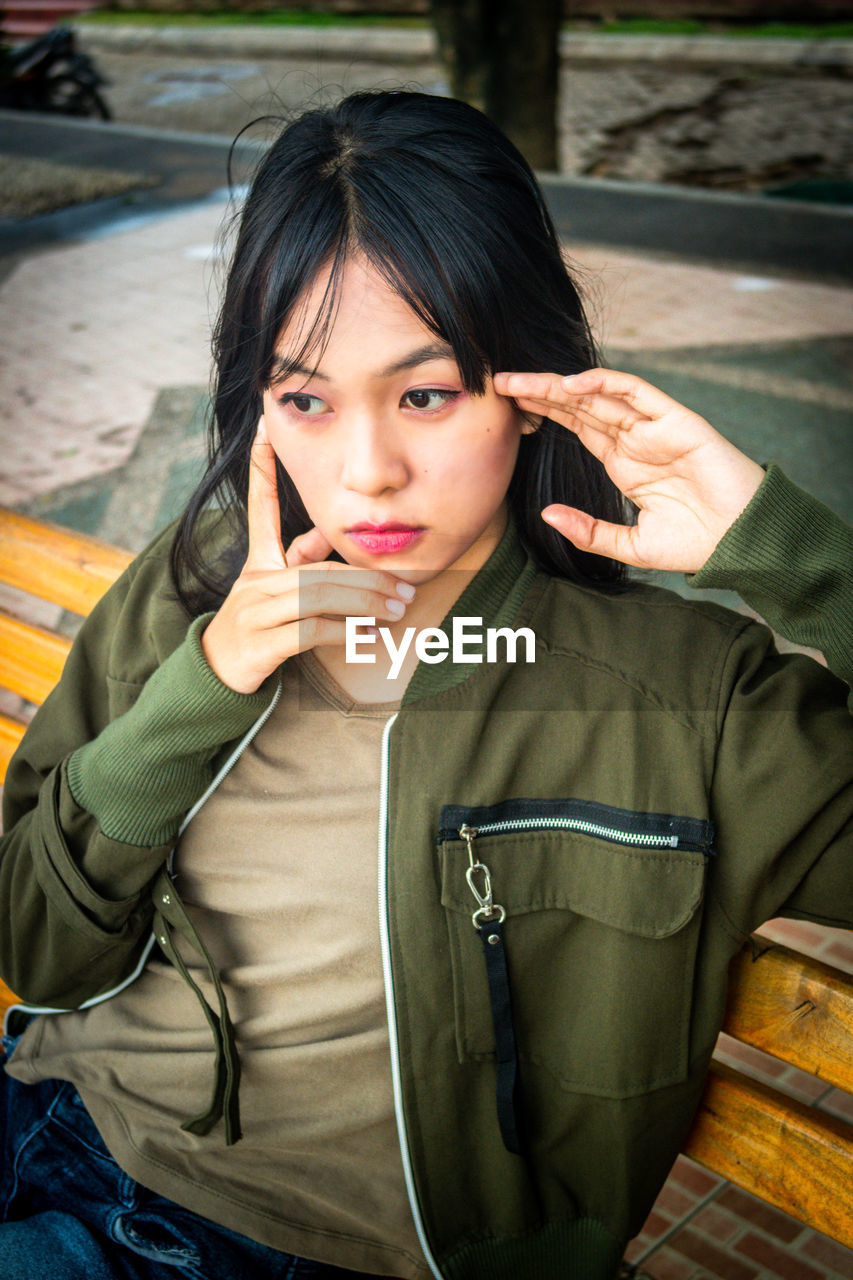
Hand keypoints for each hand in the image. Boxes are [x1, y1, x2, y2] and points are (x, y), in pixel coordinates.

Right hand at [201, 419, 414, 692]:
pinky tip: (367, 638)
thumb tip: (327, 532)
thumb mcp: (275, 589)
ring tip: (395, 612)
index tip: (265, 430)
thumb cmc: (256, 628)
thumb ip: (301, 561)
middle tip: (404, 589)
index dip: (260, 469)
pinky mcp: (260, 643)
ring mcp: (254, 611)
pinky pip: (309, 631)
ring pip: (316, 596)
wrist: (216, 674)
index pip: (260, 508)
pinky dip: (344, 634)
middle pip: (316, 568)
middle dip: (366, 578)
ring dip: (363, 604)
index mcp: (257, 563)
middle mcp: (254, 581)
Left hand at [494, 367, 764, 572]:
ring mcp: (655, 428)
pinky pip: (638, 392)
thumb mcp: (629, 546)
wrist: (743, 543)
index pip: (576, 427)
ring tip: (521, 380)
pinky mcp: (677, 421)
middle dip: (541, 393)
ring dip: (560, 385)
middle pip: (580, 407)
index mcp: (624, 464)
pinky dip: (606, 383)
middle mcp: (636, 440)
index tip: (508, 407)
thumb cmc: (696, 545)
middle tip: (500, 382)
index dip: (544, 413)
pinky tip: (572, 383)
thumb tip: (547, 514)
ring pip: (600, 396)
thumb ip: (589, 530)